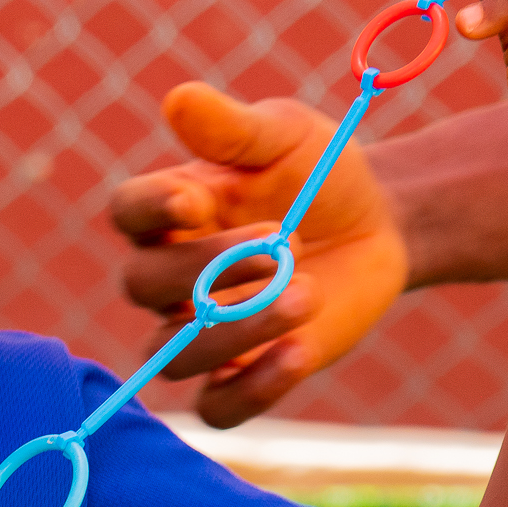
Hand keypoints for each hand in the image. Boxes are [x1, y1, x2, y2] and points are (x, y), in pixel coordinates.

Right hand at [106, 85, 409, 425]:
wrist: (379, 224)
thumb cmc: (317, 171)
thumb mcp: (284, 137)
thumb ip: (231, 128)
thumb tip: (178, 99)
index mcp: (170, 211)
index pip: (128, 214)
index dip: (151, 213)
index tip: (196, 203)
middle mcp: (172, 276)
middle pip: (144, 287)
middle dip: (206, 270)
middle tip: (280, 243)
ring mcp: (202, 330)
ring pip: (173, 355)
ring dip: (234, 331)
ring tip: (306, 295)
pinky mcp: (244, 373)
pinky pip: (217, 407)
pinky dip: (252, 389)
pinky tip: (299, 353)